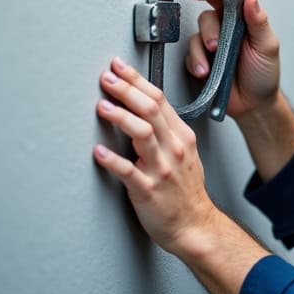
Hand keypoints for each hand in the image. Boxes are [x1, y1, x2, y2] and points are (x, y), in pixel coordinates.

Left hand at [94, 57, 269, 293]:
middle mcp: (173, 149)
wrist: (195, 225)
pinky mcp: (148, 190)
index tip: (119, 68)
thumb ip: (166, 131)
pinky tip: (98, 151)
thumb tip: (143, 108)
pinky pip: (128, 172)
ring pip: (142, 134)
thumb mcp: (185, 153)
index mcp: (181, 137)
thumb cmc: (185, 192)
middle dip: (126, 89)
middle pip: (150, 109)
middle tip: (107, 78)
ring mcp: (161, 169)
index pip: (159, 99)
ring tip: (103, 107)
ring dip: (120, 117)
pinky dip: (112, 160)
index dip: (137, 81)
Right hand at [184, 0, 280, 120]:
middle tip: (215, 45)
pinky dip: (195, 64)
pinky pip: (189, 57)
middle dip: (208, 30)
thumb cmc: (264, 74)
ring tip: (210, 66)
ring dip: (200, 51)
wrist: (254, 105)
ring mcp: (211, 46)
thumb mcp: (267, 46)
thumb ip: (259, 21)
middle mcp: (225, 29)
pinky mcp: (201, 62)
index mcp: (242, 20)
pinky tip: (205, 73)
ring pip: (195, 37)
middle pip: (206, 17)